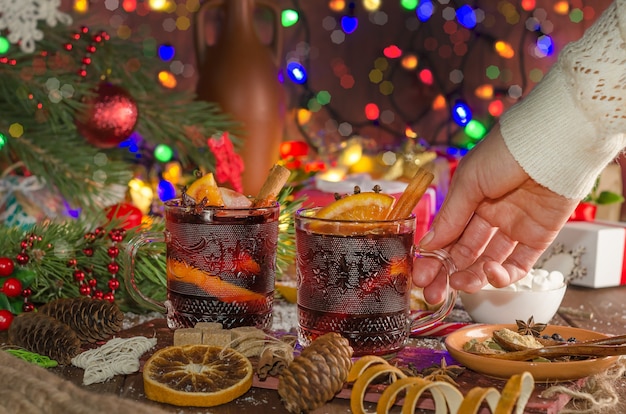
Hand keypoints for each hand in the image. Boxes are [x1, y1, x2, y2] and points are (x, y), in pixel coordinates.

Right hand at [414, 125, 578, 303]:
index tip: (421, 276)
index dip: (434, 256)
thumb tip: (427, 245)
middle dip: (448, 273)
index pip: (447, 235)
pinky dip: (503, 274)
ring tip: (460, 284)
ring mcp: (514, 227)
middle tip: (434, 293)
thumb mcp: (468, 182)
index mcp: (469, 199)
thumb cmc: (504, 153)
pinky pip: (518, 263)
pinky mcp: (538, 237)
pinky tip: (490, 273)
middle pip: (465, 252)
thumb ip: (449, 218)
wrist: (551, 144)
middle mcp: (490, 215)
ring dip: (472, 276)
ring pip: (488, 261)